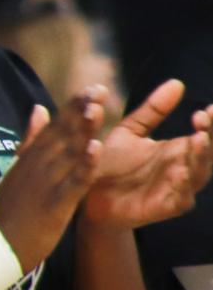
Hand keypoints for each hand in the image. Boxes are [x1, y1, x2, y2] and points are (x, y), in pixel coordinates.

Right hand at [0, 96, 102, 267]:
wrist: (0, 246)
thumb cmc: (12, 209)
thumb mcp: (17, 168)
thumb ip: (31, 138)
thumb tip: (39, 108)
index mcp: (31, 157)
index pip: (54, 126)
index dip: (73, 107)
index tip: (91, 89)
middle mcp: (37, 166)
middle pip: (63, 134)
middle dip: (81, 111)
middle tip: (99, 90)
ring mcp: (45, 184)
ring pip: (68, 153)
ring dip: (83, 131)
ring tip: (97, 110)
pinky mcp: (54, 204)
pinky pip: (73, 182)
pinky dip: (84, 165)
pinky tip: (96, 149)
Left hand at [83, 80, 212, 229]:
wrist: (89, 197)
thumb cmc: (113, 164)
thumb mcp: (131, 131)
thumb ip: (153, 111)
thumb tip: (177, 82)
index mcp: (179, 149)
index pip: (205, 134)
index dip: (210, 122)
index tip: (208, 107)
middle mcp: (184, 168)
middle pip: (209, 152)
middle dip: (212, 136)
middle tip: (204, 118)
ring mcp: (177, 188)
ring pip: (199, 174)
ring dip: (201, 157)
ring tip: (198, 138)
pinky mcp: (165, 207)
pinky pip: (181, 198)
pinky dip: (184, 187)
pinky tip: (181, 173)